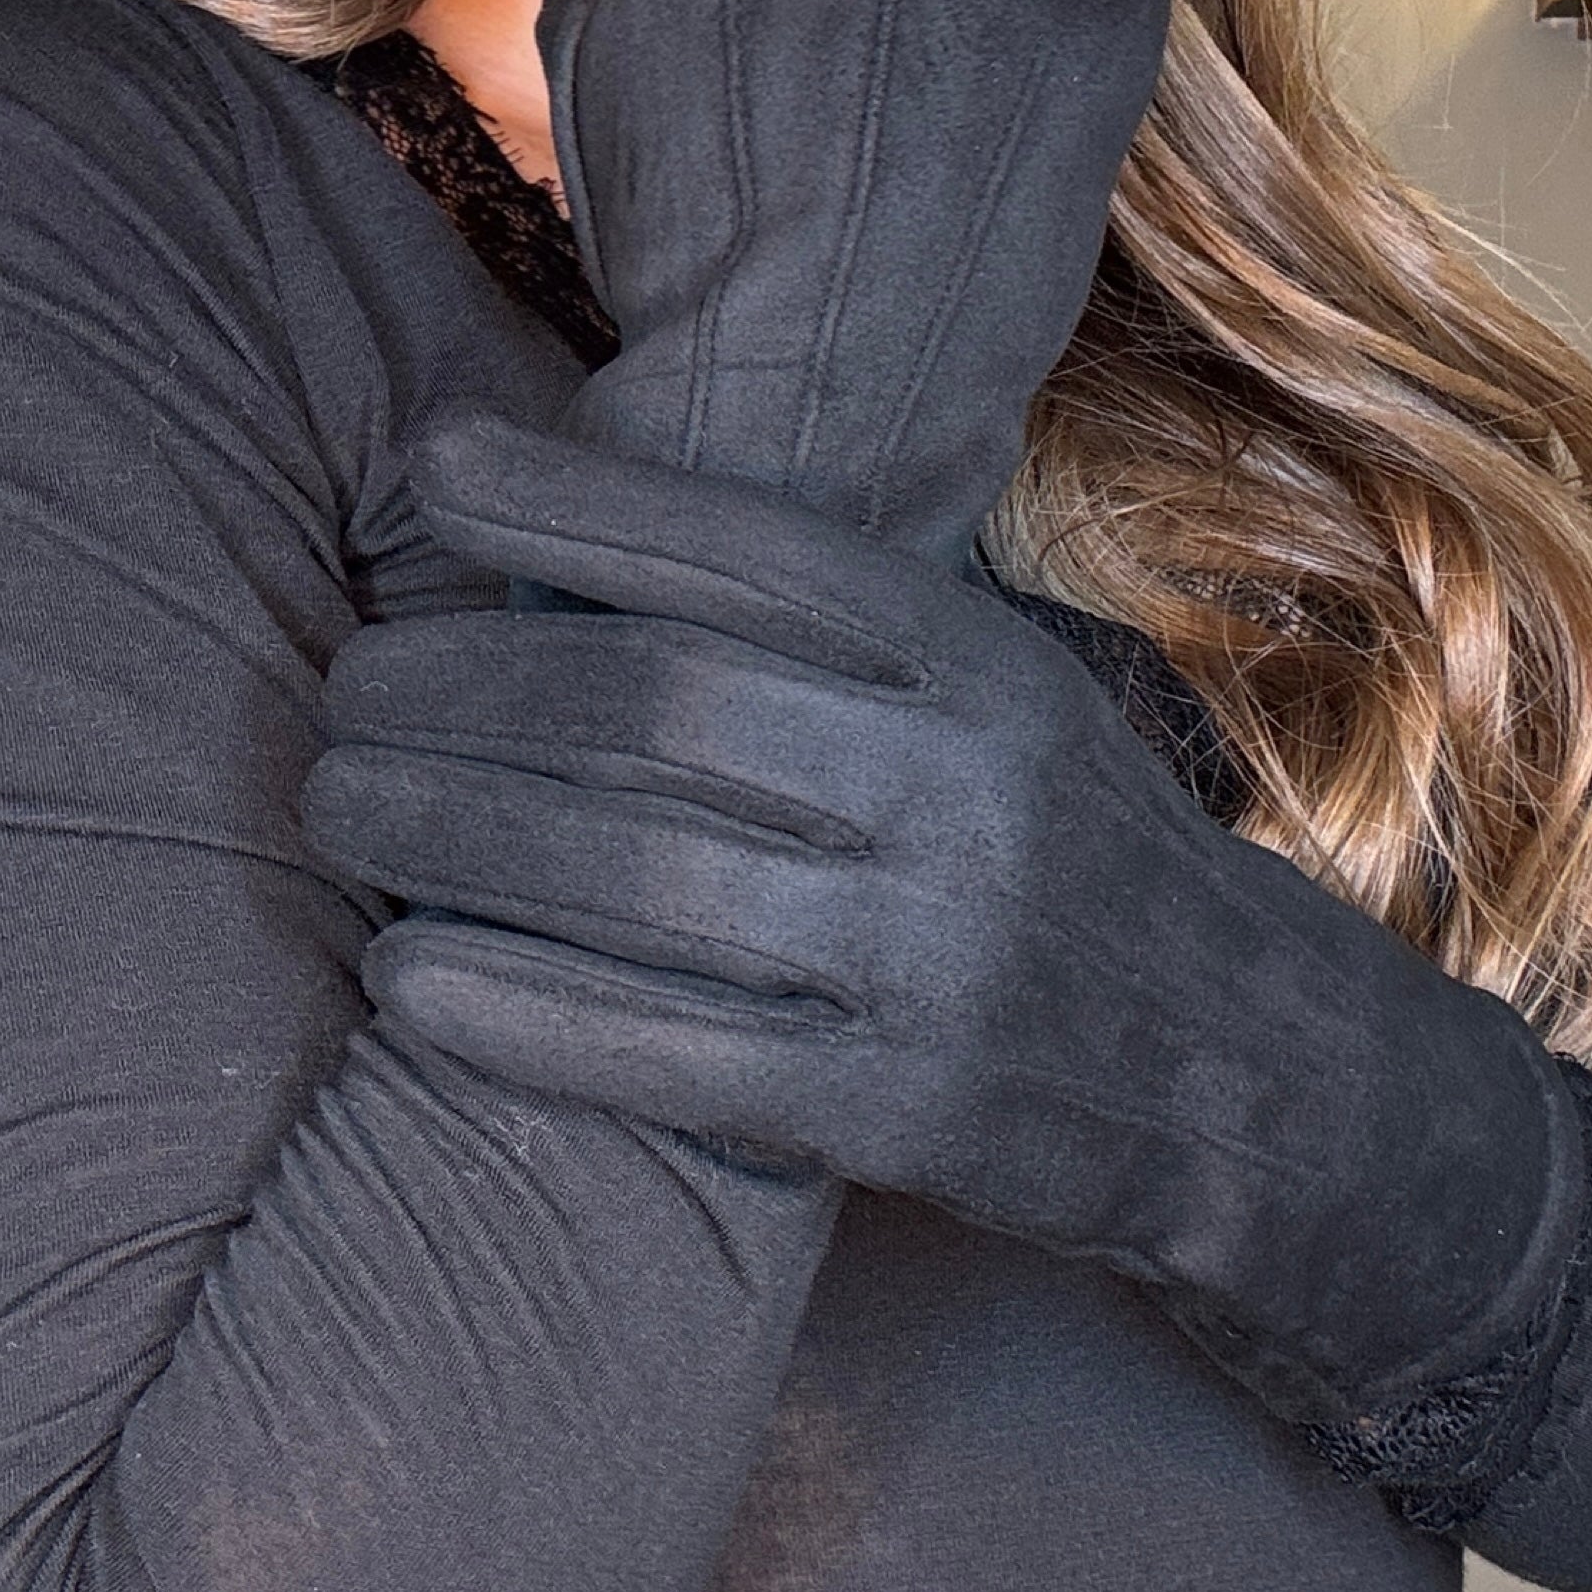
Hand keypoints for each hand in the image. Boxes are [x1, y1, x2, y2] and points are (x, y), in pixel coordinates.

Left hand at [302, 411, 1586, 1428]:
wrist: (1252, 1081)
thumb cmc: (1062, 855)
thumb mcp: (991, 700)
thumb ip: (823, 634)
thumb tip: (564, 537)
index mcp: (979, 667)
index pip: (748, 554)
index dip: (570, 506)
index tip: (431, 473)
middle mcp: (962, 798)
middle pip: (653, 710)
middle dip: (460, 690)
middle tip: (344, 689)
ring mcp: (929, 964)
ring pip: (630, 880)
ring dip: (445, 838)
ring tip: (338, 810)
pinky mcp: (890, 1118)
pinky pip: (656, 1054)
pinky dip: (507, 1010)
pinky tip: (403, 976)